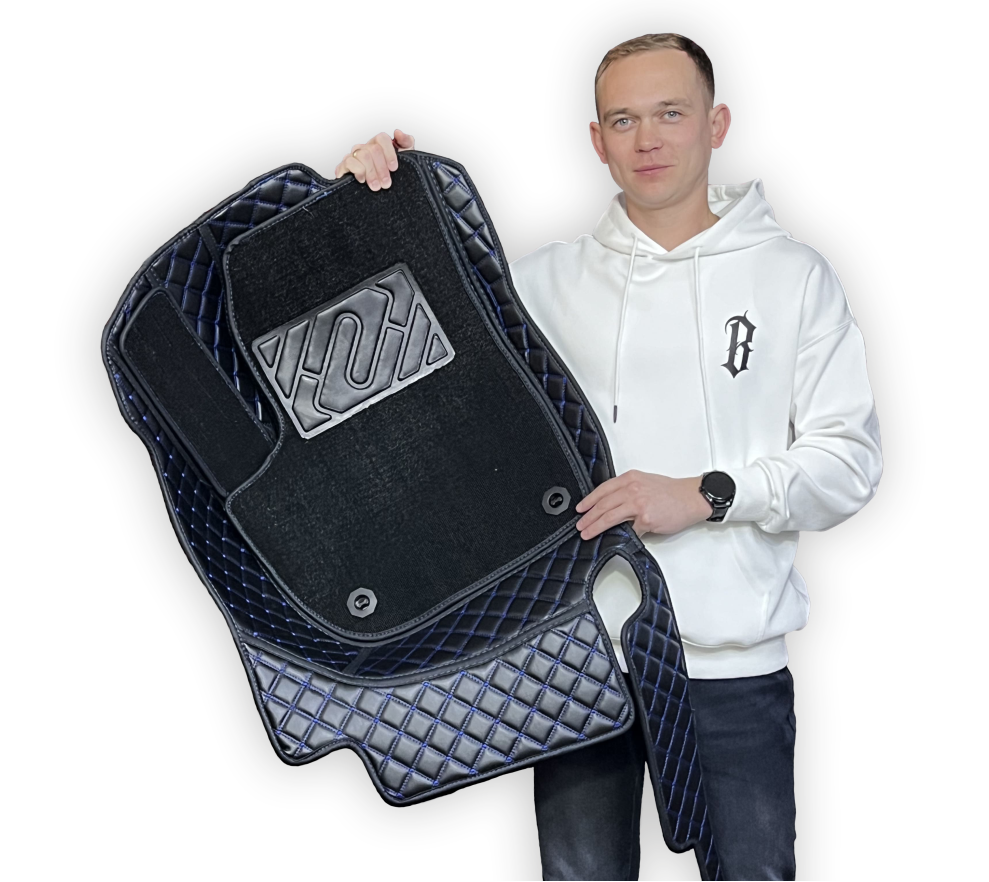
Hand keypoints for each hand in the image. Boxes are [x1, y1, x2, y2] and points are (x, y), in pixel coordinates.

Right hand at [333, 129, 414, 189]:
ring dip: (371, 172)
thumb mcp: (405, 161)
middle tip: (386, 183)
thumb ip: (406, 143)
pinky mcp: (344, 166)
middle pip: (373, 149)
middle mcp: (365, 148)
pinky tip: (363, 180)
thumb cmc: (391, 178)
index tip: (394, 168)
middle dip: (381, 168)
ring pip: (362, 155)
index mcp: (378, 145)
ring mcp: (353, 156)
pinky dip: (358, 171)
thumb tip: (397, 132)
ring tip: (377, 186)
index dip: (389, 152)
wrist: (379, 199)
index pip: (382, 138)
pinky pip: (349, 162)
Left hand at [574, 470, 713, 539]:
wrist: (691, 497)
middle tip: (579, 525)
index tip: (580, 508)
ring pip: (609, 516)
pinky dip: (620, 535)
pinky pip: (629, 530)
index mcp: (630, 478)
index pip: (603, 489)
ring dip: (595, 526)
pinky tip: (612, 540)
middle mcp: (632, 489)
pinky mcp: (646, 519)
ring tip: (587, 533)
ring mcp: (638, 504)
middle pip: (603, 504)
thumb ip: (627, 490)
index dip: (589, 500)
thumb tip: (611, 505)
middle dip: (588, 516)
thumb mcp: (645, 482)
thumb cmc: (671, 492)